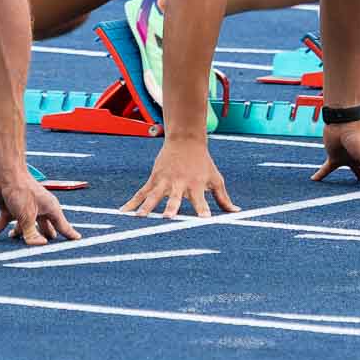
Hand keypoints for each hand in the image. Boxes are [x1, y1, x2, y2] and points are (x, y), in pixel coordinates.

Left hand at [0, 173, 80, 245]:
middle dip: (45, 237)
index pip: (62, 225)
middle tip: (49, 249)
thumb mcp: (27, 216)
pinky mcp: (9, 210)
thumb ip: (31, 233)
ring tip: (14, 241)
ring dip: (18, 236)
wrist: (6, 175)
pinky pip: (1, 224)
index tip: (78, 240)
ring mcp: (24, 211)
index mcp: (49, 209)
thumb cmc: (22, 192)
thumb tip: (40, 246)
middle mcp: (38, 210)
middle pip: (44, 228)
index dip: (69, 233)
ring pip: (23, 228)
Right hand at [121, 138, 239, 217]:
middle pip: (175, 197)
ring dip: (147, 206)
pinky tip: (122, 212)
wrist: (186, 140)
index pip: (201, 200)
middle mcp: (180, 184)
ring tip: (140, 217)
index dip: (203, 209)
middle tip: (167, 217)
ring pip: (154, 195)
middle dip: (171, 207)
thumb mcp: (215, 179)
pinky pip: (141, 193)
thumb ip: (223, 198)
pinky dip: (131, 202)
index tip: (204, 219)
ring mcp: (165, 181)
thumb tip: (236, 211)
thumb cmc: (203, 163)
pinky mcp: (153, 179)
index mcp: (196, 185)